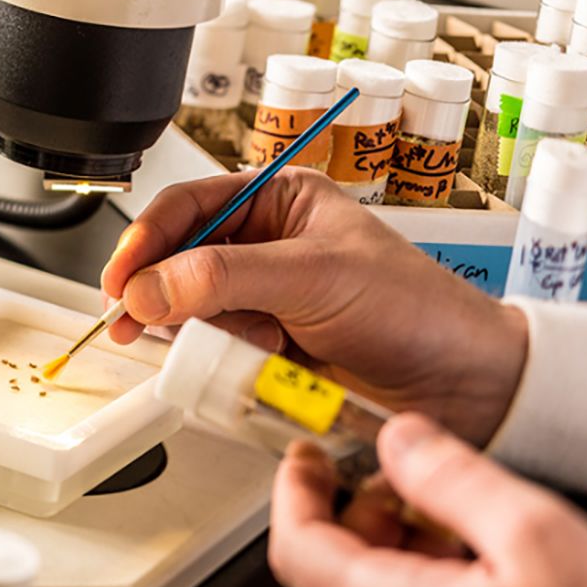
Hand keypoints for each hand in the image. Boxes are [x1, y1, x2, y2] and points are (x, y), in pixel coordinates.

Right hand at [102, 168, 526, 445]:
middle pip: (179, 257)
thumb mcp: (314, 276)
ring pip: (192, 305)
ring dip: (191, 326)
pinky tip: (242, 359)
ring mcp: (266, 297)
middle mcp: (268, 244)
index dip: (147, 239)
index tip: (121, 278)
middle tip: (132, 319)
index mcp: (281, 200)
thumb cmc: (416, 310)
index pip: (190, 206)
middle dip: (156, 288)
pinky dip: (214, 355)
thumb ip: (224, 278)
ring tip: (212, 341)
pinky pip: (215, 345)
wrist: (464, 386)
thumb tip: (150, 286)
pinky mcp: (268, 345)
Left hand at [270, 413, 586, 586]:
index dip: (292, 490)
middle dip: (355, 504)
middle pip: (332, 562)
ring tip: (452, 503)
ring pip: (372, 582)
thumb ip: (455, 479)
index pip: (296, 548)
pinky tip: (474, 545)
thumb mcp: (538, 536)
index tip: (304, 451)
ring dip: (395, 531)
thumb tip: (399, 439)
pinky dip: (425, 562)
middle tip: (397, 467)